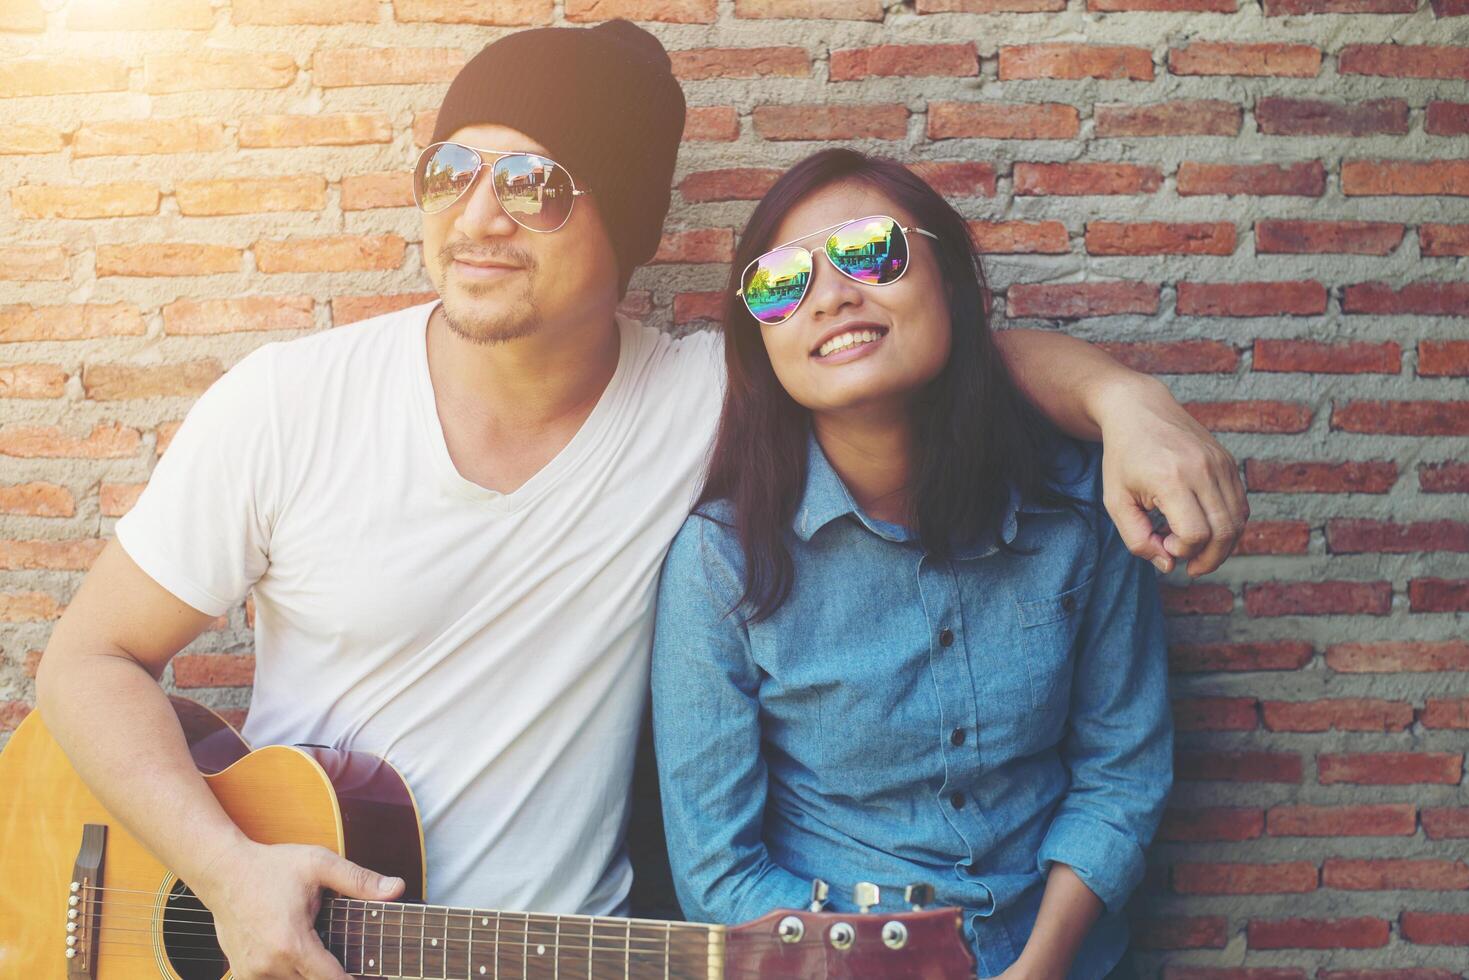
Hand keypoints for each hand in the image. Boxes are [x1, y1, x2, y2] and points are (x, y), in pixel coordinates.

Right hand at [190, 839, 404, 979]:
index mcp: (292, 944)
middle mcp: (269, 965)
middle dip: (334, 974)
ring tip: (319, 944)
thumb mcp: (320, 864)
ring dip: (310, 972)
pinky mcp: (243, 972)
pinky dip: (291, 972)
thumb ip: (360, 880)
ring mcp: (252, 973)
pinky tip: (301, 953)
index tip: (372, 971)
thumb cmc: (272, 866)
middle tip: (351, 955)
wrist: (223, 871)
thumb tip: (398, 888)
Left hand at [1095, 376, 1248, 576]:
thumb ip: (1136, 539)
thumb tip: (1168, 565)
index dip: (1181, 551)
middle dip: (1209, 559)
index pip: (1194, 534)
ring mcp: (1220, 463)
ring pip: (1238, 521)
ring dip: (1221, 545)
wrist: (1138, 409)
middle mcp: (1203, 470)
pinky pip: (1240, 504)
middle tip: (1190, 566)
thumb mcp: (1116, 501)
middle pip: (1224, 532)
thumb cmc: (1123, 457)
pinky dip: (1228, 524)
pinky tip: (1205, 526)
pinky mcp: (1228, 461)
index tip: (1161, 542)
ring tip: (1196, 548)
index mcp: (1172, 479)